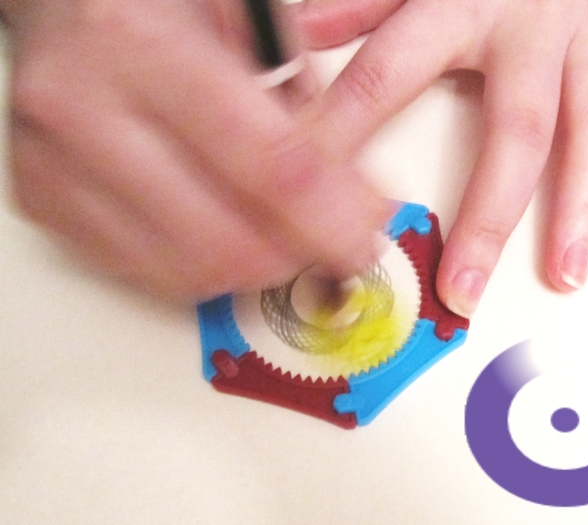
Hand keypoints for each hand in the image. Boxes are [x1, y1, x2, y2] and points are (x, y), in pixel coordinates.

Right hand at [3, 0, 389, 299]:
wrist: (62, 4)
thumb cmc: (158, 3)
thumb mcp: (249, 21)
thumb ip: (309, 104)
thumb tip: (356, 196)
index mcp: (143, 42)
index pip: (268, 166)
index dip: (331, 221)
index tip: (365, 241)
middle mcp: (82, 107)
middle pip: (226, 240)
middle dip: (299, 255)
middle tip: (333, 242)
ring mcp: (53, 163)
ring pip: (188, 272)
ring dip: (257, 266)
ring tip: (286, 235)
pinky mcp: (42, 199)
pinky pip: (148, 272)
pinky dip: (205, 264)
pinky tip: (229, 229)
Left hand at [297, 0, 587, 316]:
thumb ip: (360, 5)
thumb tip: (298, 35)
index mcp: (460, 4)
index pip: (389, 77)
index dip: (350, 131)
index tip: (321, 197)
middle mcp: (531, 27)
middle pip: (513, 133)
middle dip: (489, 218)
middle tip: (465, 285)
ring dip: (582, 205)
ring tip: (566, 271)